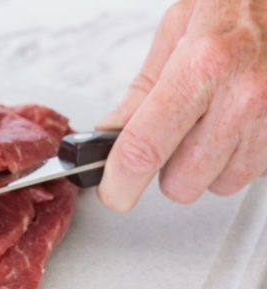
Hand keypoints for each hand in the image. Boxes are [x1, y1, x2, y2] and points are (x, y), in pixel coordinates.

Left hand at [96, 0, 266, 211]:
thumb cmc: (242, 4)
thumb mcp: (180, 28)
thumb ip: (142, 89)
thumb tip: (112, 132)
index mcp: (203, 66)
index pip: (144, 148)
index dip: (120, 183)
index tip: (113, 194)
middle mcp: (242, 97)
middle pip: (182, 182)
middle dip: (169, 168)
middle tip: (177, 131)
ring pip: (218, 184)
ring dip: (209, 163)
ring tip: (218, 116)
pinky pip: (251, 174)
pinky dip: (241, 156)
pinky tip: (243, 120)